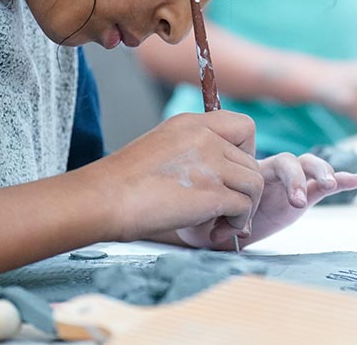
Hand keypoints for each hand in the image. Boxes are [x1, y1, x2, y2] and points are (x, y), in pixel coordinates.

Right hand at [81, 110, 262, 243]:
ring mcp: (211, 163)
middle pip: (252, 161)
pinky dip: (237, 223)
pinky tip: (216, 232)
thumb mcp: (162, 149)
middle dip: (244, 190)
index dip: (247, 152)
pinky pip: (244, 207)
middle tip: (226, 211)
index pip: (245, 126)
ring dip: (245, 209)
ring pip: (254, 184)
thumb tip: (219, 176)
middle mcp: (206, 137)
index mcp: (192, 124)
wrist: (101, 199)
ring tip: (222, 223)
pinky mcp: (212, 192)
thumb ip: (193, 153)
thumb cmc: (122, 184)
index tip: (231, 175)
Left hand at [178, 152, 356, 249]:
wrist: (210, 229)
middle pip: (291, 161)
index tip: (268, 202)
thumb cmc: (205, 216)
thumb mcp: (206, 212)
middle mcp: (271, 173)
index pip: (268, 161)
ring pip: (309, 167)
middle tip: (298, 198)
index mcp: (249, 169)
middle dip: (298, 177)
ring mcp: (288, 184)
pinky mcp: (301, 199)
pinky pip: (322, 187)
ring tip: (330, 185)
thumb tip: (217, 227)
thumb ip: (215, 215)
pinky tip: (355, 179)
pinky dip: (340, 181)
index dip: (276, 177)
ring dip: (321, 173)